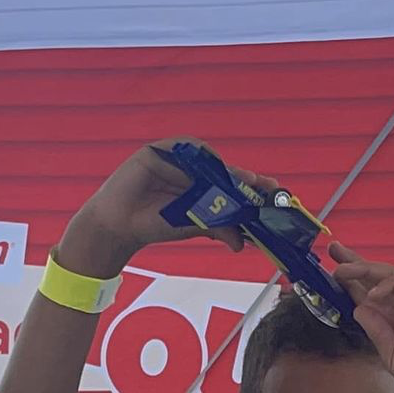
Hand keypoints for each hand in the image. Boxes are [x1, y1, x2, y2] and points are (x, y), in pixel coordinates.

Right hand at [56, 136, 277, 278]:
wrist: (120, 226)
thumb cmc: (155, 223)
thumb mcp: (193, 226)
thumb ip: (217, 228)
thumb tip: (239, 242)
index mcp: (203, 185)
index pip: (232, 182)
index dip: (252, 186)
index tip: (273, 191)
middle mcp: (192, 170)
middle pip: (223, 169)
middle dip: (243, 178)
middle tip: (261, 186)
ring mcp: (176, 159)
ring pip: (206, 159)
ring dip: (222, 169)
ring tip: (237, 183)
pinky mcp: (157, 152)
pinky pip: (180, 149)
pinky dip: (193, 159)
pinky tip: (204, 172)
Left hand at [329, 243, 393, 392]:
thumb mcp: (389, 353)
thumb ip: (375, 330)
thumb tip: (359, 307)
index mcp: (388, 315)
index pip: (365, 291)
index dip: (347, 280)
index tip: (327, 270)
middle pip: (374, 276)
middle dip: (353, 262)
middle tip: (333, 250)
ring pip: (388, 275)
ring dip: (365, 269)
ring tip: (344, 270)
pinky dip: (389, 286)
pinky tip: (373, 294)